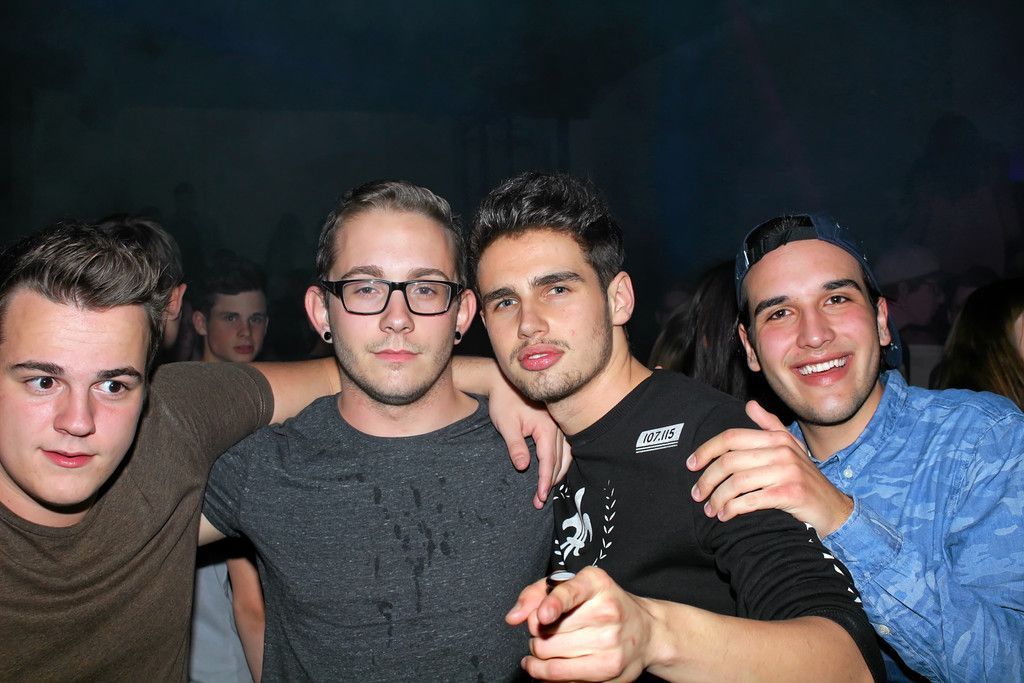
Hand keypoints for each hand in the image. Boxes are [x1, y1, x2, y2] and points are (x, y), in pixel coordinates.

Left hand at [487, 376, 568, 507]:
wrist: (504, 381)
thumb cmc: (504, 401)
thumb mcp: (506, 424)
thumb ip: (515, 446)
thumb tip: (523, 467)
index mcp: (547, 427)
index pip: (549, 461)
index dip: (545, 481)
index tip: (540, 497)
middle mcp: (558, 427)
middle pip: (560, 461)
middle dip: (551, 482)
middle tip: (540, 501)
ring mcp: (559, 425)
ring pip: (566, 455)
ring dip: (558, 474)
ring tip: (548, 489)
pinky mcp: (556, 424)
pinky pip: (565, 447)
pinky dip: (561, 462)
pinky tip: (556, 470)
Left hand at [506, 567, 652, 681]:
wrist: (646, 632)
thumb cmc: (602, 604)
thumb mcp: (574, 585)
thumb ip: (537, 593)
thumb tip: (513, 617)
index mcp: (597, 584)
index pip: (570, 592)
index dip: (554, 604)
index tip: (543, 616)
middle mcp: (607, 613)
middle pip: (548, 633)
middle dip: (536, 634)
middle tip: (544, 630)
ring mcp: (611, 646)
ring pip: (550, 661)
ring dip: (538, 657)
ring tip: (543, 649)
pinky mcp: (609, 673)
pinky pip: (562, 681)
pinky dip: (546, 675)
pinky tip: (548, 666)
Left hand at [687, 400, 852, 536]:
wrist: (833, 508)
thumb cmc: (805, 479)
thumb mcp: (790, 448)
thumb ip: (769, 426)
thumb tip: (750, 405)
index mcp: (776, 438)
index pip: (731, 438)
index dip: (706, 450)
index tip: (691, 464)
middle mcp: (781, 451)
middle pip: (729, 461)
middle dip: (707, 479)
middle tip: (697, 494)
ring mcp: (787, 472)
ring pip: (737, 482)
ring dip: (718, 498)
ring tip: (710, 509)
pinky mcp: (791, 494)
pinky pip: (751, 500)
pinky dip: (733, 508)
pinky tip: (725, 515)